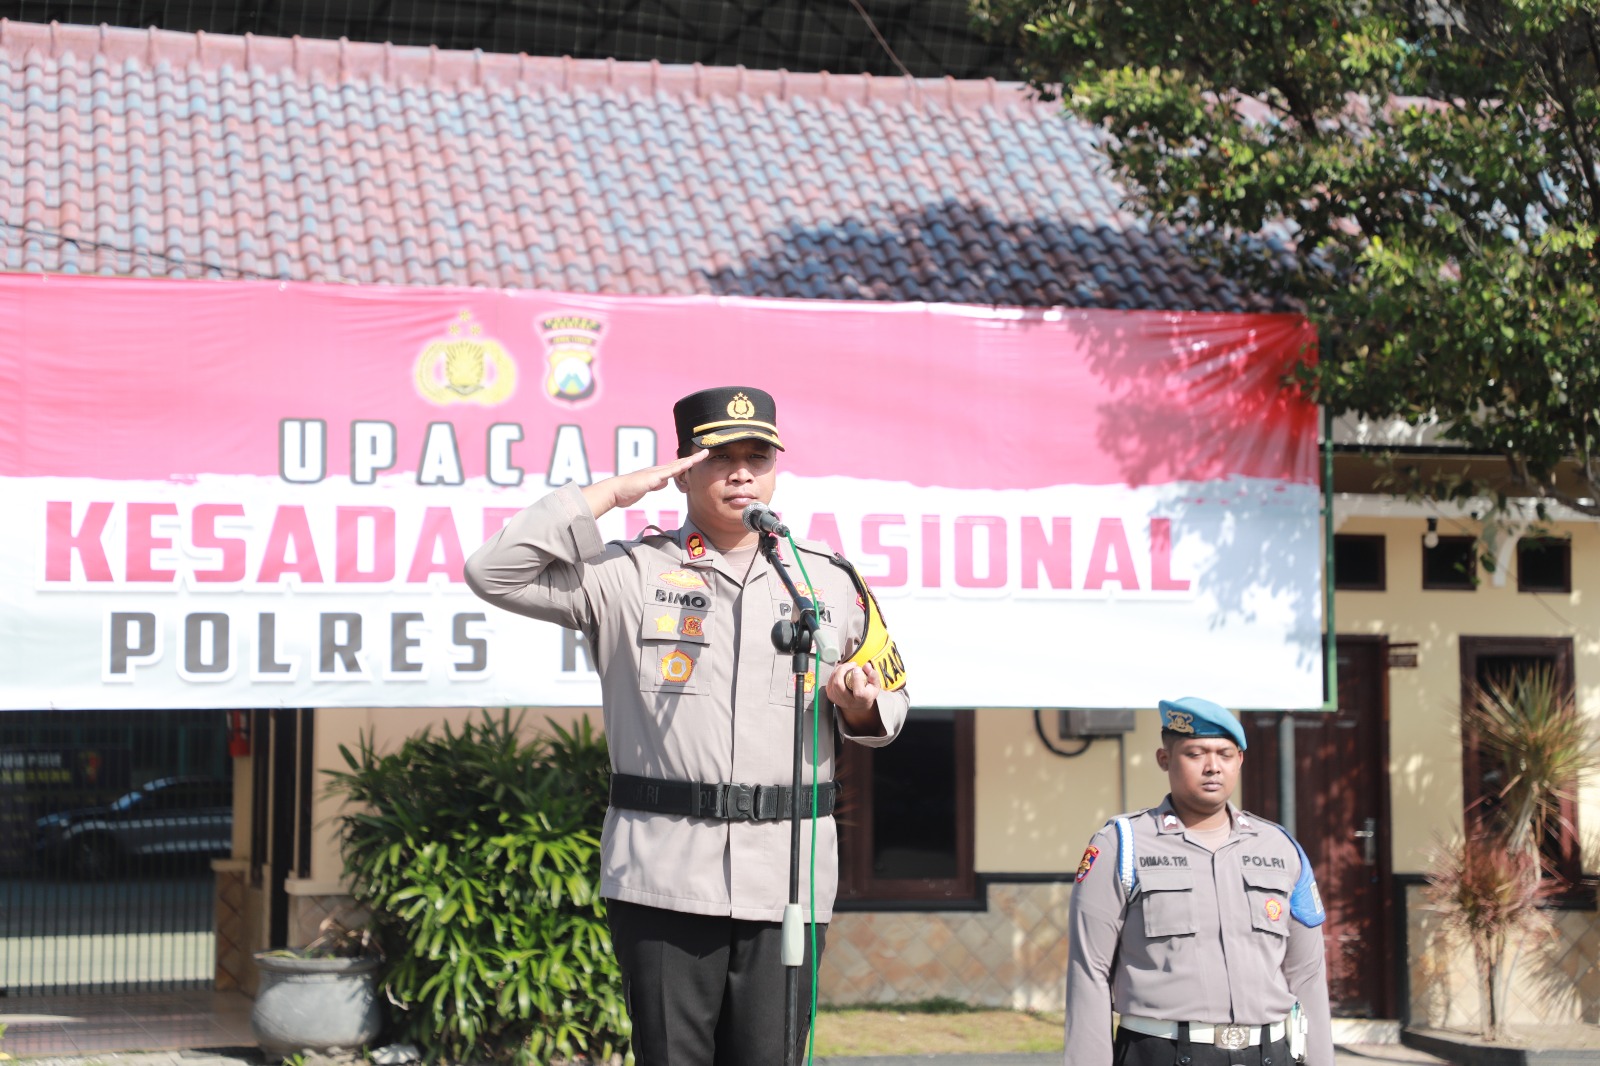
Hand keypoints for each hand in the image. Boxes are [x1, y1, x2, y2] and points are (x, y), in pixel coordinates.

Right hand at [582, 451, 705, 516]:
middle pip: (679, 463)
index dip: (686, 463)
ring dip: (691, 460)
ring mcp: (655, 472)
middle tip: (706, 452)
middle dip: (693, 458)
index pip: (674, 468)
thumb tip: (665, 483)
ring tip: (704, 454)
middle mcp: (657, 470)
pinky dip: (681, 467)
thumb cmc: (626, 492)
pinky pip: (670, 471)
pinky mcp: (653, 477)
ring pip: (677, 464)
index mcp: (656, 474)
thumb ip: (655, 485)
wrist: (614, 491)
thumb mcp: (645, 489)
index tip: (696, 460)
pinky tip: (689, 464)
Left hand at [825, 660, 885, 735]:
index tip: (858, 669)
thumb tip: (866, 666)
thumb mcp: (875, 685)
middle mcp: (849, 702)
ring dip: (839, 670)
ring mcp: (838, 699)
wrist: (858, 704)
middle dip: (843, 670)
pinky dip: (835, 673)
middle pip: (839, 684)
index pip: (858, 692)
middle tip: (851, 664)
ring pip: (833, 682)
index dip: (857, 678)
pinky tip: (842, 671)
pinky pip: (829, 682)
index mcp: (862, 699)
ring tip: (847, 666)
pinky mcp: (831, 696)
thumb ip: (873, 675)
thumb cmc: (868, 693)